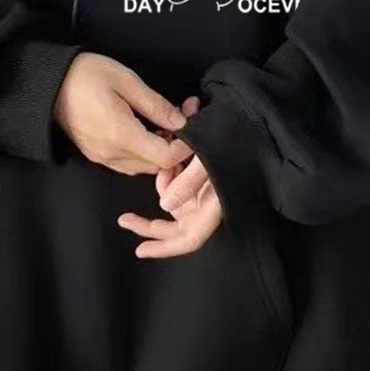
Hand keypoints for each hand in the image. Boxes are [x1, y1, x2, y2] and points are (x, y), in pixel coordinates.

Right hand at [54, 53, 193, 175]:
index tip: (191, 122)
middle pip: (157, 166)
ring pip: (144, 167)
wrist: (46, 84)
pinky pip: (129, 163)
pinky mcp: (96, 155)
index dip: (185, 146)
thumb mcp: (126, 81)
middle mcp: (113, 154)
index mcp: (122, 136)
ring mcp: (103, 158)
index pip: (166, 158)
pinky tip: (146, 129)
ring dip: (159, 150)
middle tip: (182, 116)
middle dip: (175, 146)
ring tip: (165, 121)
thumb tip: (181, 122)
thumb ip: (156, 105)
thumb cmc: (86, 75)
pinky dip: (144, 152)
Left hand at [118, 97, 222, 257]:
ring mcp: (201, 191)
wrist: (245, 120)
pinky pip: (176, 178)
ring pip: (172, 197)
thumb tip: (164, 206)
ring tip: (166, 153)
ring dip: (163, 180)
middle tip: (125, 218)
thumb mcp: (207, 161)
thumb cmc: (231, 141)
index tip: (140, 250)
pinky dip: (169, 168)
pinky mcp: (197, 175)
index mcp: (212, 206)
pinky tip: (171, 144)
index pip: (189, 238)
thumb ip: (188, 183)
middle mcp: (206, 203)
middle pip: (175, 225)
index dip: (165, 248)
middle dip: (149, 223)